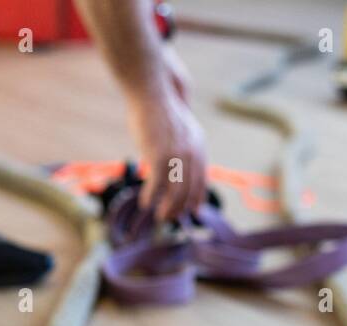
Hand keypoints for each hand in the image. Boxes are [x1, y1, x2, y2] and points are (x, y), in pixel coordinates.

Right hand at [126, 83, 207, 221]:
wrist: (151, 88)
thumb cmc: (159, 105)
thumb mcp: (179, 126)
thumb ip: (182, 143)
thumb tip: (176, 162)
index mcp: (199, 145)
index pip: (202, 179)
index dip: (196, 198)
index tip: (190, 210)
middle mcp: (192, 152)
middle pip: (190, 190)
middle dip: (180, 208)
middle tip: (169, 217)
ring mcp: (177, 155)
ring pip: (175, 193)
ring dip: (168, 208)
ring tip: (160, 216)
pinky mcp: (159, 156)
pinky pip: (157, 185)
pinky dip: (151, 197)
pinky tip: (145, 203)